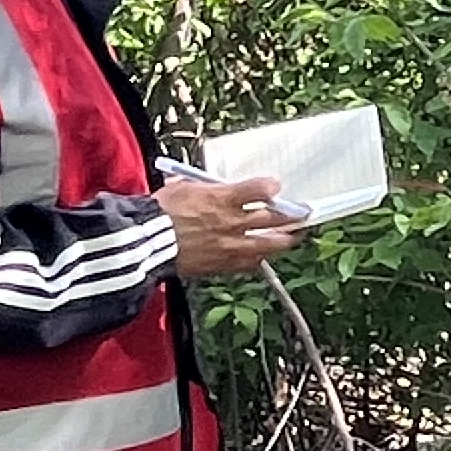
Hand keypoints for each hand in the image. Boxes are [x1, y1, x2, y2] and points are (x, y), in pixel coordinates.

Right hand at [159, 174, 305, 279]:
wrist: (148, 243)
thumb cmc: (160, 213)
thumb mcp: (183, 188)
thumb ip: (204, 187)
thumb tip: (209, 185)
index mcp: (223, 198)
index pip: (262, 190)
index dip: (272, 187)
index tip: (274, 187)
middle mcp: (233, 222)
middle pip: (275, 218)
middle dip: (292, 215)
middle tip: (302, 214)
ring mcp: (232, 245)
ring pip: (270, 243)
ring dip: (285, 240)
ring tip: (292, 237)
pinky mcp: (224, 264)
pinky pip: (250, 263)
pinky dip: (258, 258)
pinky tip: (261, 256)